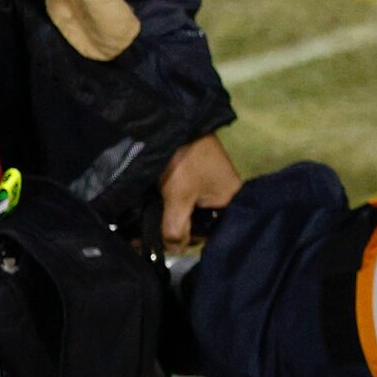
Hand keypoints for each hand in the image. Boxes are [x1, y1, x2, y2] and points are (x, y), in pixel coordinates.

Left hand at [157, 131, 241, 252]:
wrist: (176, 125)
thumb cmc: (186, 163)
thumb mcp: (178, 199)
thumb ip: (176, 229)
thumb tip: (174, 251)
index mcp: (231, 200)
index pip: (212, 232)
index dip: (189, 241)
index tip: (166, 245)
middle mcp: (224, 194)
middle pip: (201, 223)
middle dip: (177, 231)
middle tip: (148, 238)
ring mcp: (210, 184)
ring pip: (190, 212)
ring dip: (171, 219)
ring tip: (145, 227)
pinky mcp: (197, 177)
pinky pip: (186, 200)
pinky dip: (171, 207)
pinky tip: (152, 212)